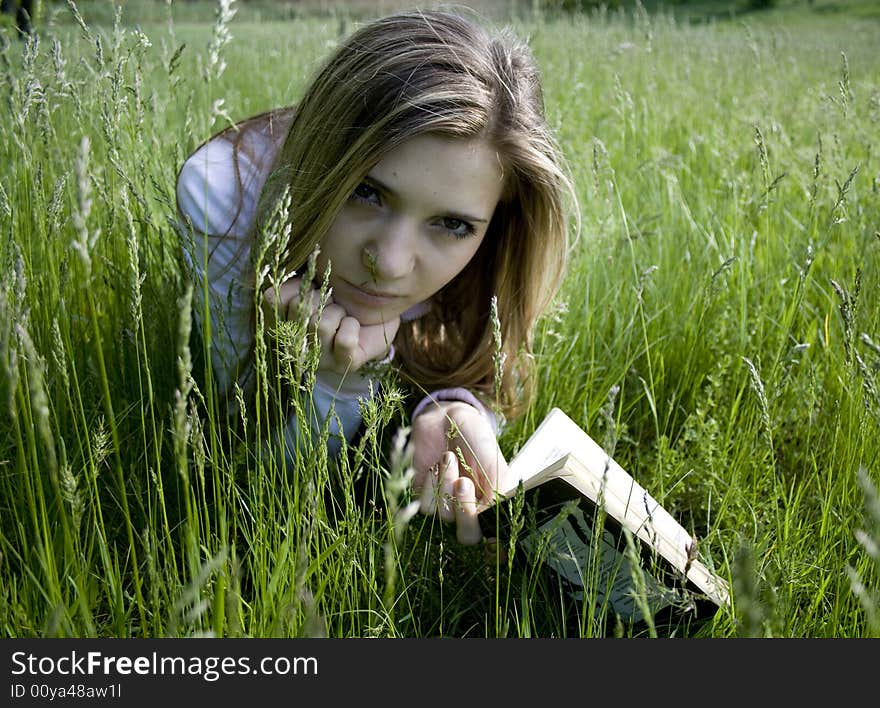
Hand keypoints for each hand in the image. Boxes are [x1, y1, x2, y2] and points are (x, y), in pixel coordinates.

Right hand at [263, 277, 399, 384]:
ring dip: (338, 312)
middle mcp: (295, 346)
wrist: (376, 313)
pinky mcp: (344, 365)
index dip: (298, 287)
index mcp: (282, 325)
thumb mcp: (313, 283)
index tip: (313, 289)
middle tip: (332, 304)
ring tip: (343, 317)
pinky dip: (352, 326)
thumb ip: (293, 283)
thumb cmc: (341, 296)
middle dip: (322, 298)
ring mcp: (319, 359)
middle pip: (299, 309)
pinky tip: (353, 327)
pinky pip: (344, 339)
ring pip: (320, 325)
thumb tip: (296, 284)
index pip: (274, 299)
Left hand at [411, 401, 508, 544]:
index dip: (488, 527)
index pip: (491, 533)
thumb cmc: (475, 438)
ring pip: (445, 516)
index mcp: (491, 504)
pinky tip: (435, 465)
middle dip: (465, 512)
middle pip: (467, 536)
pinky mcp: (424, 496)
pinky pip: (426, 506)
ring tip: (449, 457)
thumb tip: (493, 520)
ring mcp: (446, 504)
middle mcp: (469, 509)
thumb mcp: (493, 462)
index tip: (484, 506)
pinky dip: (431, 485)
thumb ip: (497, 491)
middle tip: (464, 482)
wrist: (447, 417)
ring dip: (447, 484)